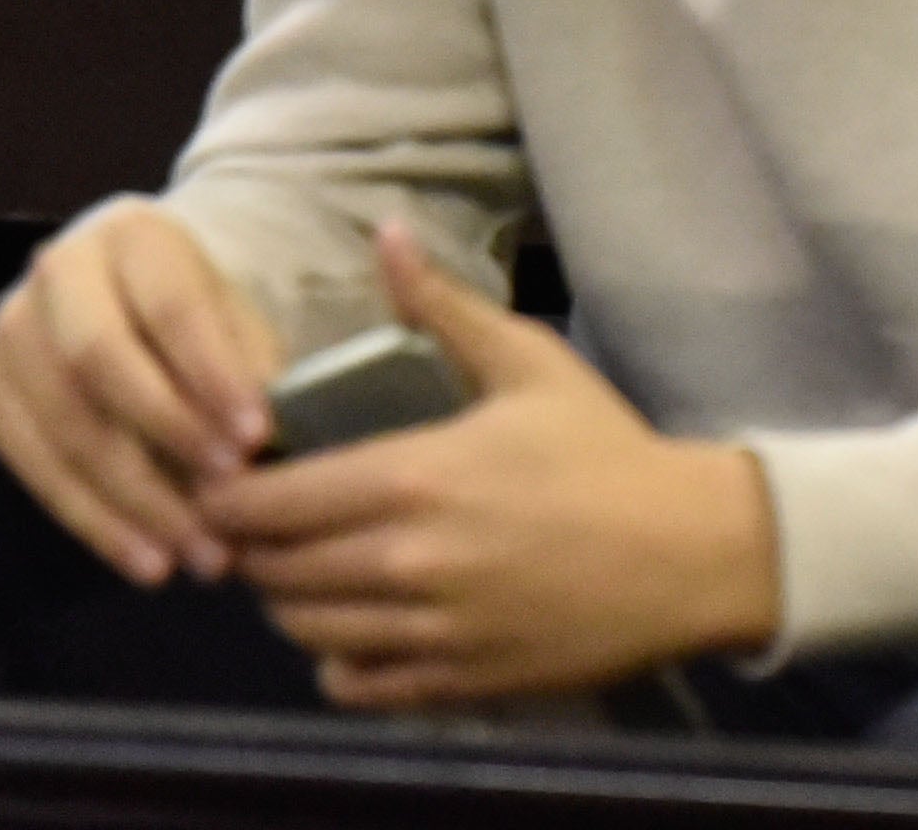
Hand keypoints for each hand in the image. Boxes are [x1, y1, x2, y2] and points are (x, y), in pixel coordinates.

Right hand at [0, 200, 280, 587]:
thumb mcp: (236, 319)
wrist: (125, 303)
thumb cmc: (198, 319)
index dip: (211, 376)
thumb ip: (249, 369)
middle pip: (98, 361)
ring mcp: (9, 333)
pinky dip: (94, 521)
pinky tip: (145, 559)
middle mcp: (54, 271)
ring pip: (63, 425)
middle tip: (225, 503)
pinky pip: (34, 469)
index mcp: (132, 233)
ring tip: (195, 555)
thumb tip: (264, 447)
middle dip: (165, 437)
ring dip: (132, 501)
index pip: (170, 306)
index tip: (256, 441)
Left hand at [200, 222, 779, 709]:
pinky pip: (353, 685)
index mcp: (413, 476)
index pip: (267, 502)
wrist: (687, 552)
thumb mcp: (528, 363)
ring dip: (289, 602)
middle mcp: (406, 561)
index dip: (230, 495)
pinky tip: (355, 626)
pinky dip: (337, 661)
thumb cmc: (603, 450)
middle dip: (252, 548)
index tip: (232, 480)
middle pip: (271, 572)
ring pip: (303, 631)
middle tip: (265, 524)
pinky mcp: (454, 683)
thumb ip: (442, 306)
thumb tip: (385, 232)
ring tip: (307, 570)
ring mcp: (428, 630)